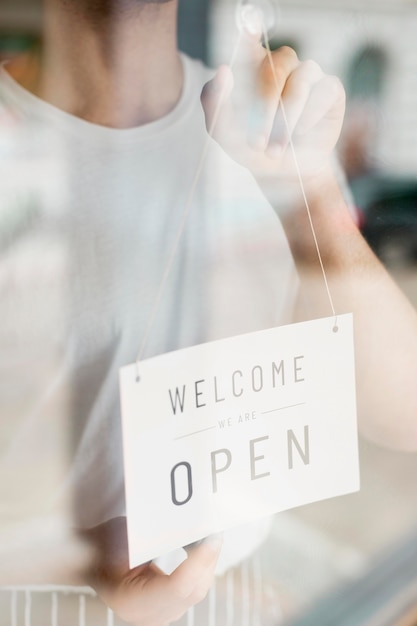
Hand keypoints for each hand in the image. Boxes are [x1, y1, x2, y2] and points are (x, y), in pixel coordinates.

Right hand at [83, 517, 221, 625]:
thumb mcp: (126, 535)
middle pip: (192, 590)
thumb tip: (191, 522)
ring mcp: (158, 615)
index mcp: (131, 600)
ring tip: (212, 534)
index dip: (199, 561)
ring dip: (208, 562)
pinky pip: (192, 589)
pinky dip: (201, 568)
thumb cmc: (105, 543)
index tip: (213, 536)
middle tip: (217, 529)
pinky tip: (203, 547)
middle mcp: (146, 615)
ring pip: (196, 591)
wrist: (91, 557)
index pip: (177, 587)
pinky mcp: (167, 608)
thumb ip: (157, 536)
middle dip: (209, 559)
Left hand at [201, 42, 345, 181]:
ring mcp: (308, 73)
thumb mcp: (225, 133)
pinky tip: (300, 134)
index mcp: (253, 66)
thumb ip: (214, 104)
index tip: (249, 26)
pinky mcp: (330, 88)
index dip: (250, 32)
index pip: (250, 42)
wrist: (283, 173)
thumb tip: (224, 71)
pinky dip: (309, 118)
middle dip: (264, 109)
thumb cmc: (253, 148)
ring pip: (299, 83)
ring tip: (275, 149)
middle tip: (256, 143)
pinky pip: (322, 93)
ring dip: (286, 121)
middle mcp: (282, 63)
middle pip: (274, 69)